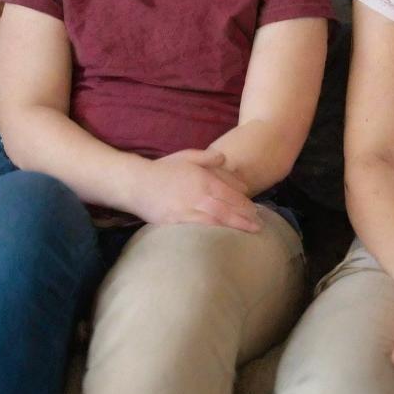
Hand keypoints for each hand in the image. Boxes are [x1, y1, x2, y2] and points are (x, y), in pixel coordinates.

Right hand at [130, 148, 261, 231]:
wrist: (135, 184)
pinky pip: (198, 229)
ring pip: (215, 221)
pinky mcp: (174, 223)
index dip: (244, 203)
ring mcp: (186, 210)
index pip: (229, 194)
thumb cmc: (163, 169)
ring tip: (247, 232)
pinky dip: (213, 233)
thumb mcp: (187, 156)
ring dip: (233, 227)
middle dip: (244, 218)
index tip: (255, 210)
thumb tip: (224, 159)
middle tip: (258, 225)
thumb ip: (208, 158)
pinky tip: (223, 237)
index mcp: (202, 180)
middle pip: (226, 209)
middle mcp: (197, 196)